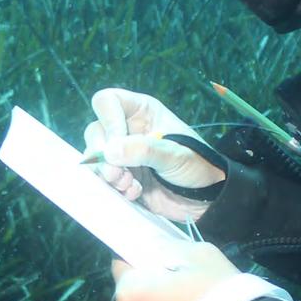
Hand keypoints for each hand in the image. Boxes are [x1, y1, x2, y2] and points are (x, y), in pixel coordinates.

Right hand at [84, 88, 223, 219]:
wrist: (204, 198)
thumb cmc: (197, 164)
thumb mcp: (174, 154)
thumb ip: (143, 150)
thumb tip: (109, 152)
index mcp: (141, 112)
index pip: (107, 102)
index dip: (107, 121)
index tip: (116, 144)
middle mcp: (127, 129)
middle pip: (95, 132)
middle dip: (102, 156)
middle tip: (117, 174)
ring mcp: (122, 154)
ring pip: (96, 159)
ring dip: (109, 174)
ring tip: (129, 185)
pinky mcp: (121, 176)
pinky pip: (104, 179)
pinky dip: (114, 188)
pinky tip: (134, 193)